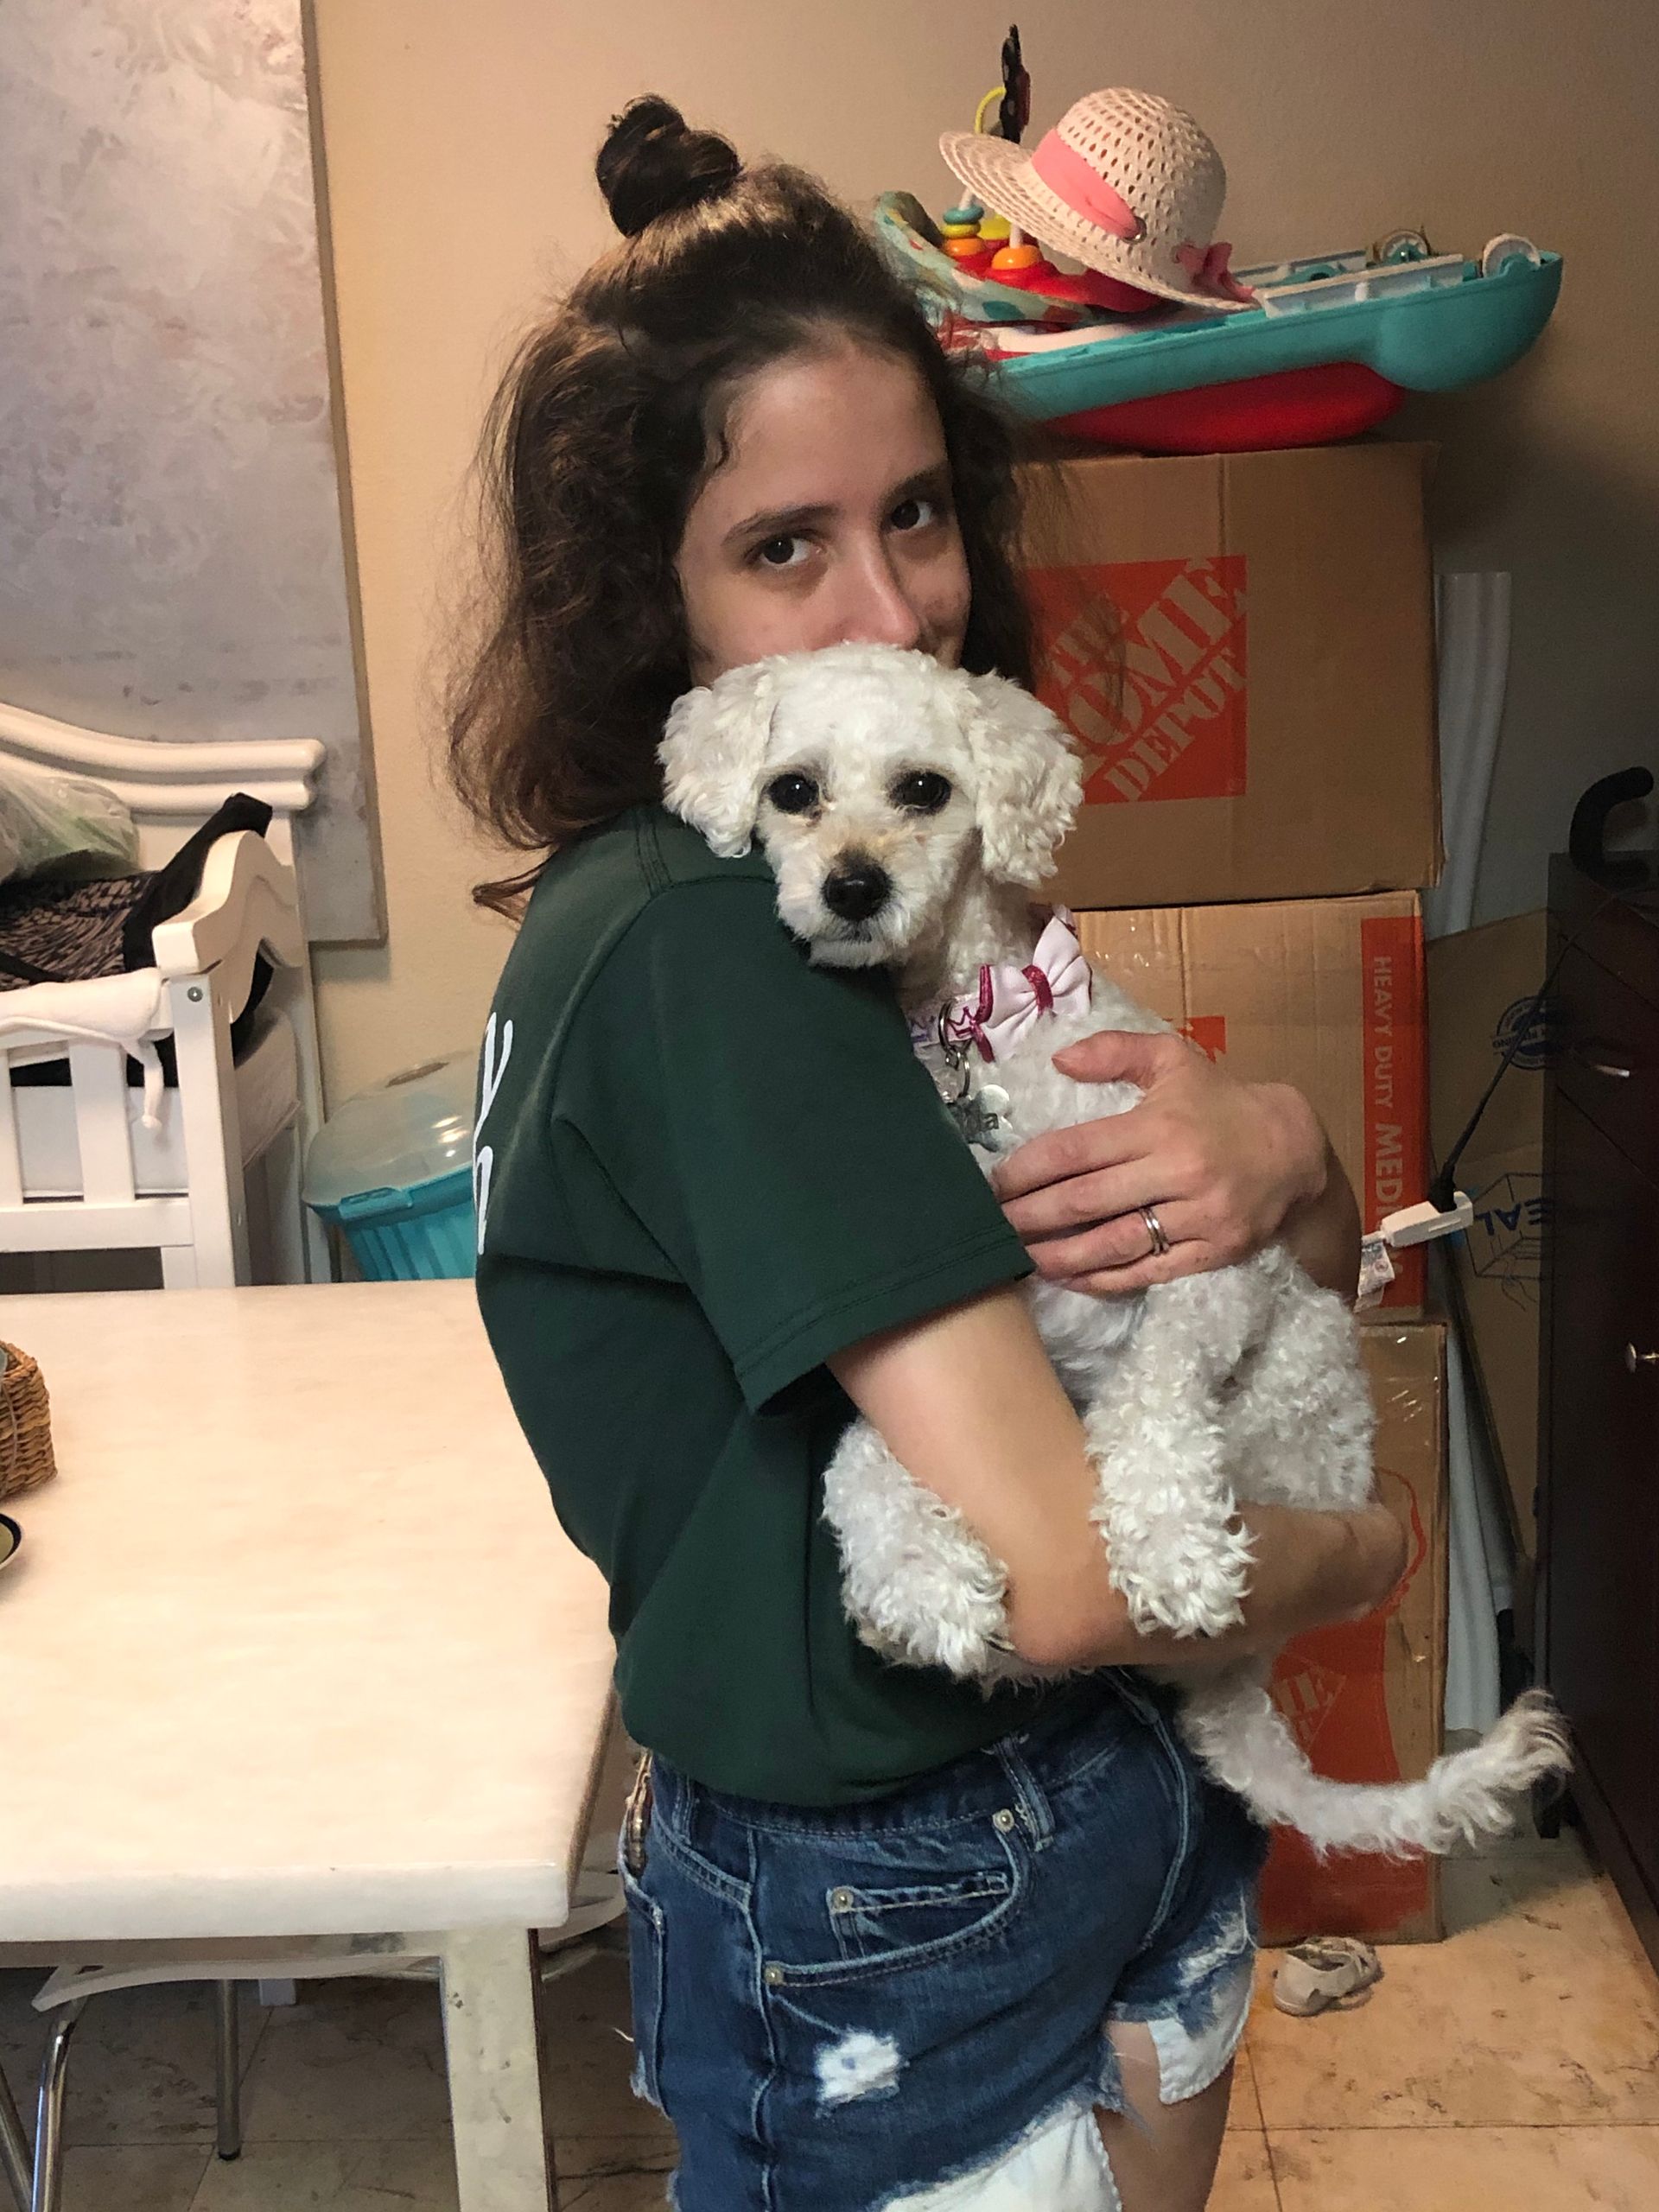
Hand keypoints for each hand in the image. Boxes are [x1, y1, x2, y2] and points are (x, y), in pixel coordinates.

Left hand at [990, 1029, 1328, 1294]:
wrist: (1296, 1151)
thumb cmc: (1221, 1104)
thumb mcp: (1175, 1060)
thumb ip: (1116, 1052)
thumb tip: (1060, 1059)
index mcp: (1159, 1125)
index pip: (1076, 1151)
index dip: (1028, 1171)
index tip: (992, 1185)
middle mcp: (1176, 1171)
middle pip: (1085, 1201)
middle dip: (1029, 1217)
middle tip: (989, 1228)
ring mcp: (1196, 1217)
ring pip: (1113, 1243)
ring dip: (1059, 1255)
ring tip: (1018, 1258)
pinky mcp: (1212, 1252)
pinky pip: (1147, 1271)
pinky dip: (1103, 1278)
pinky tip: (1068, 1277)